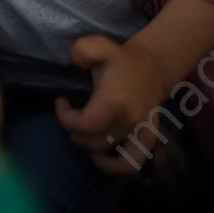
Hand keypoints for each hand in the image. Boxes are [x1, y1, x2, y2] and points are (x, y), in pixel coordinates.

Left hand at [55, 34, 169, 175]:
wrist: (152, 67)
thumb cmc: (121, 59)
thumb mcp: (100, 45)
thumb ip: (84, 49)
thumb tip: (74, 60)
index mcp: (115, 100)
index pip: (85, 125)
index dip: (66, 118)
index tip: (61, 102)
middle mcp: (130, 121)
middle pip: (94, 141)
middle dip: (75, 130)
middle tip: (70, 115)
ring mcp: (141, 133)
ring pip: (108, 154)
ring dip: (89, 146)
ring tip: (81, 132)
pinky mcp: (148, 140)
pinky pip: (131, 164)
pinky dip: (114, 167)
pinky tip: (99, 157)